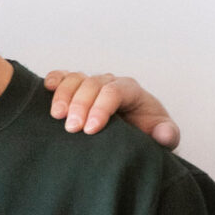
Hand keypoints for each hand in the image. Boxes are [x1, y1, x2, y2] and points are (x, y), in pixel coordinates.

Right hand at [41, 71, 179, 148]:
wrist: (136, 133)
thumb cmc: (148, 133)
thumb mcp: (164, 136)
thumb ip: (167, 134)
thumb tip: (164, 134)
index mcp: (132, 91)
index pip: (114, 92)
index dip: (100, 108)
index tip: (90, 130)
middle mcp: (111, 83)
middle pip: (92, 84)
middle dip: (80, 105)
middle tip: (72, 128)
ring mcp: (93, 84)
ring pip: (76, 79)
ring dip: (63, 95)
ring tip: (57, 116)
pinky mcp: (77, 89)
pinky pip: (64, 77)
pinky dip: (55, 79)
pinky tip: (47, 88)